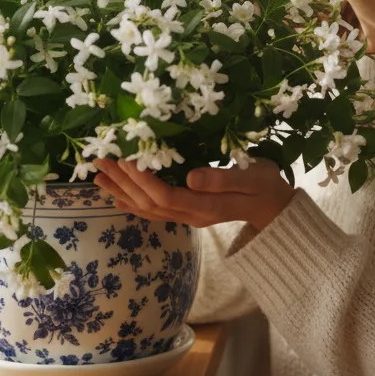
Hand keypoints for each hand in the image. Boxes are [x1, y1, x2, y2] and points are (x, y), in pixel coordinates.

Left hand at [92, 157, 295, 230]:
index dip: (142, 179)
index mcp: (205, 207)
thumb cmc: (266, 186)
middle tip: (100, 161)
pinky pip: (154, 211)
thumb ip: (223, 178)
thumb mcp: (252, 177)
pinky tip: (118, 196)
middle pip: (149, 203)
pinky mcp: (188, 212)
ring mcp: (188, 216)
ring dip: (122, 192)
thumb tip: (191, 175)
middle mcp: (191, 215)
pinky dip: (133, 202)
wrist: (275, 208)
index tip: (125, 158)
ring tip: (99, 176)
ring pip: (147, 208)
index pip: (165, 195)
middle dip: (123, 182)